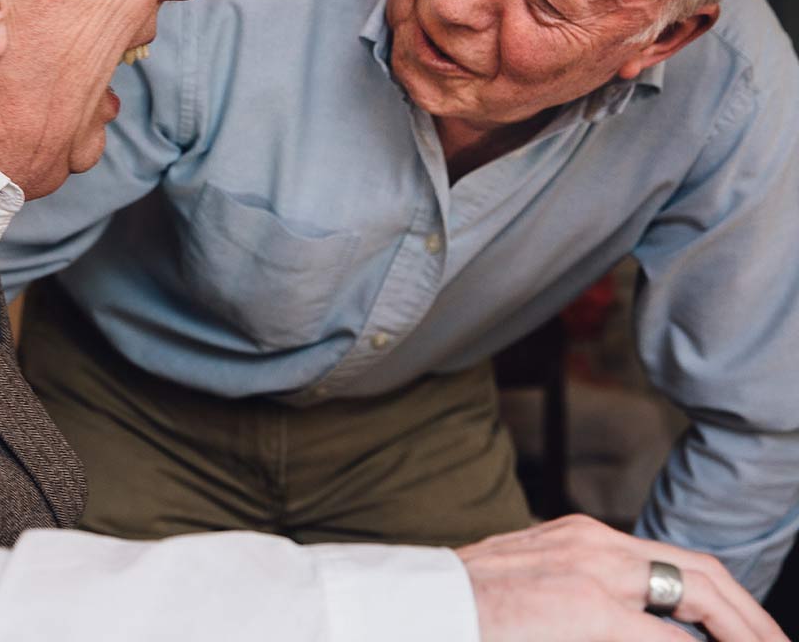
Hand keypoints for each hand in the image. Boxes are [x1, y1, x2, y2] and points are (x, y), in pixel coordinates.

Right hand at [457, 515, 786, 641]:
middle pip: (703, 571)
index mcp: (581, 537)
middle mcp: (595, 543)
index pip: (673, 564)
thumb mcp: (532, 582)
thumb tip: (629, 623)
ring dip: (741, 630)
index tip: (742, 633)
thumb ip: (581, 594)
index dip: (721, 604)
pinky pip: (669, 639)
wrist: (416, 605)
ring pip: (699, 596)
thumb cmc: (463, 605)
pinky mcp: (588, 609)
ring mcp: (594, 573)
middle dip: (751, 619)